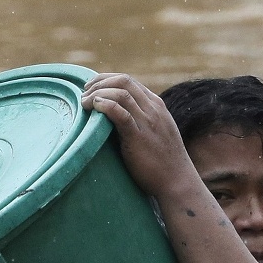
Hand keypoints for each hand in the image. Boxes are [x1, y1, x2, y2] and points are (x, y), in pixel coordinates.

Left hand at [81, 73, 197, 197]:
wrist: (177, 181)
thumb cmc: (164, 162)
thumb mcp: (156, 133)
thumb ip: (141, 121)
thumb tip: (115, 119)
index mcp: (156, 106)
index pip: (129, 81)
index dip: (106, 80)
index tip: (91, 88)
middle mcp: (153, 109)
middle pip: (123, 81)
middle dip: (99, 82)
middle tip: (84, 93)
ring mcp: (147, 122)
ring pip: (121, 93)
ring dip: (98, 93)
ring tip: (84, 103)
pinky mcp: (139, 137)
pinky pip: (121, 113)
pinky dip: (105, 106)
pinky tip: (94, 108)